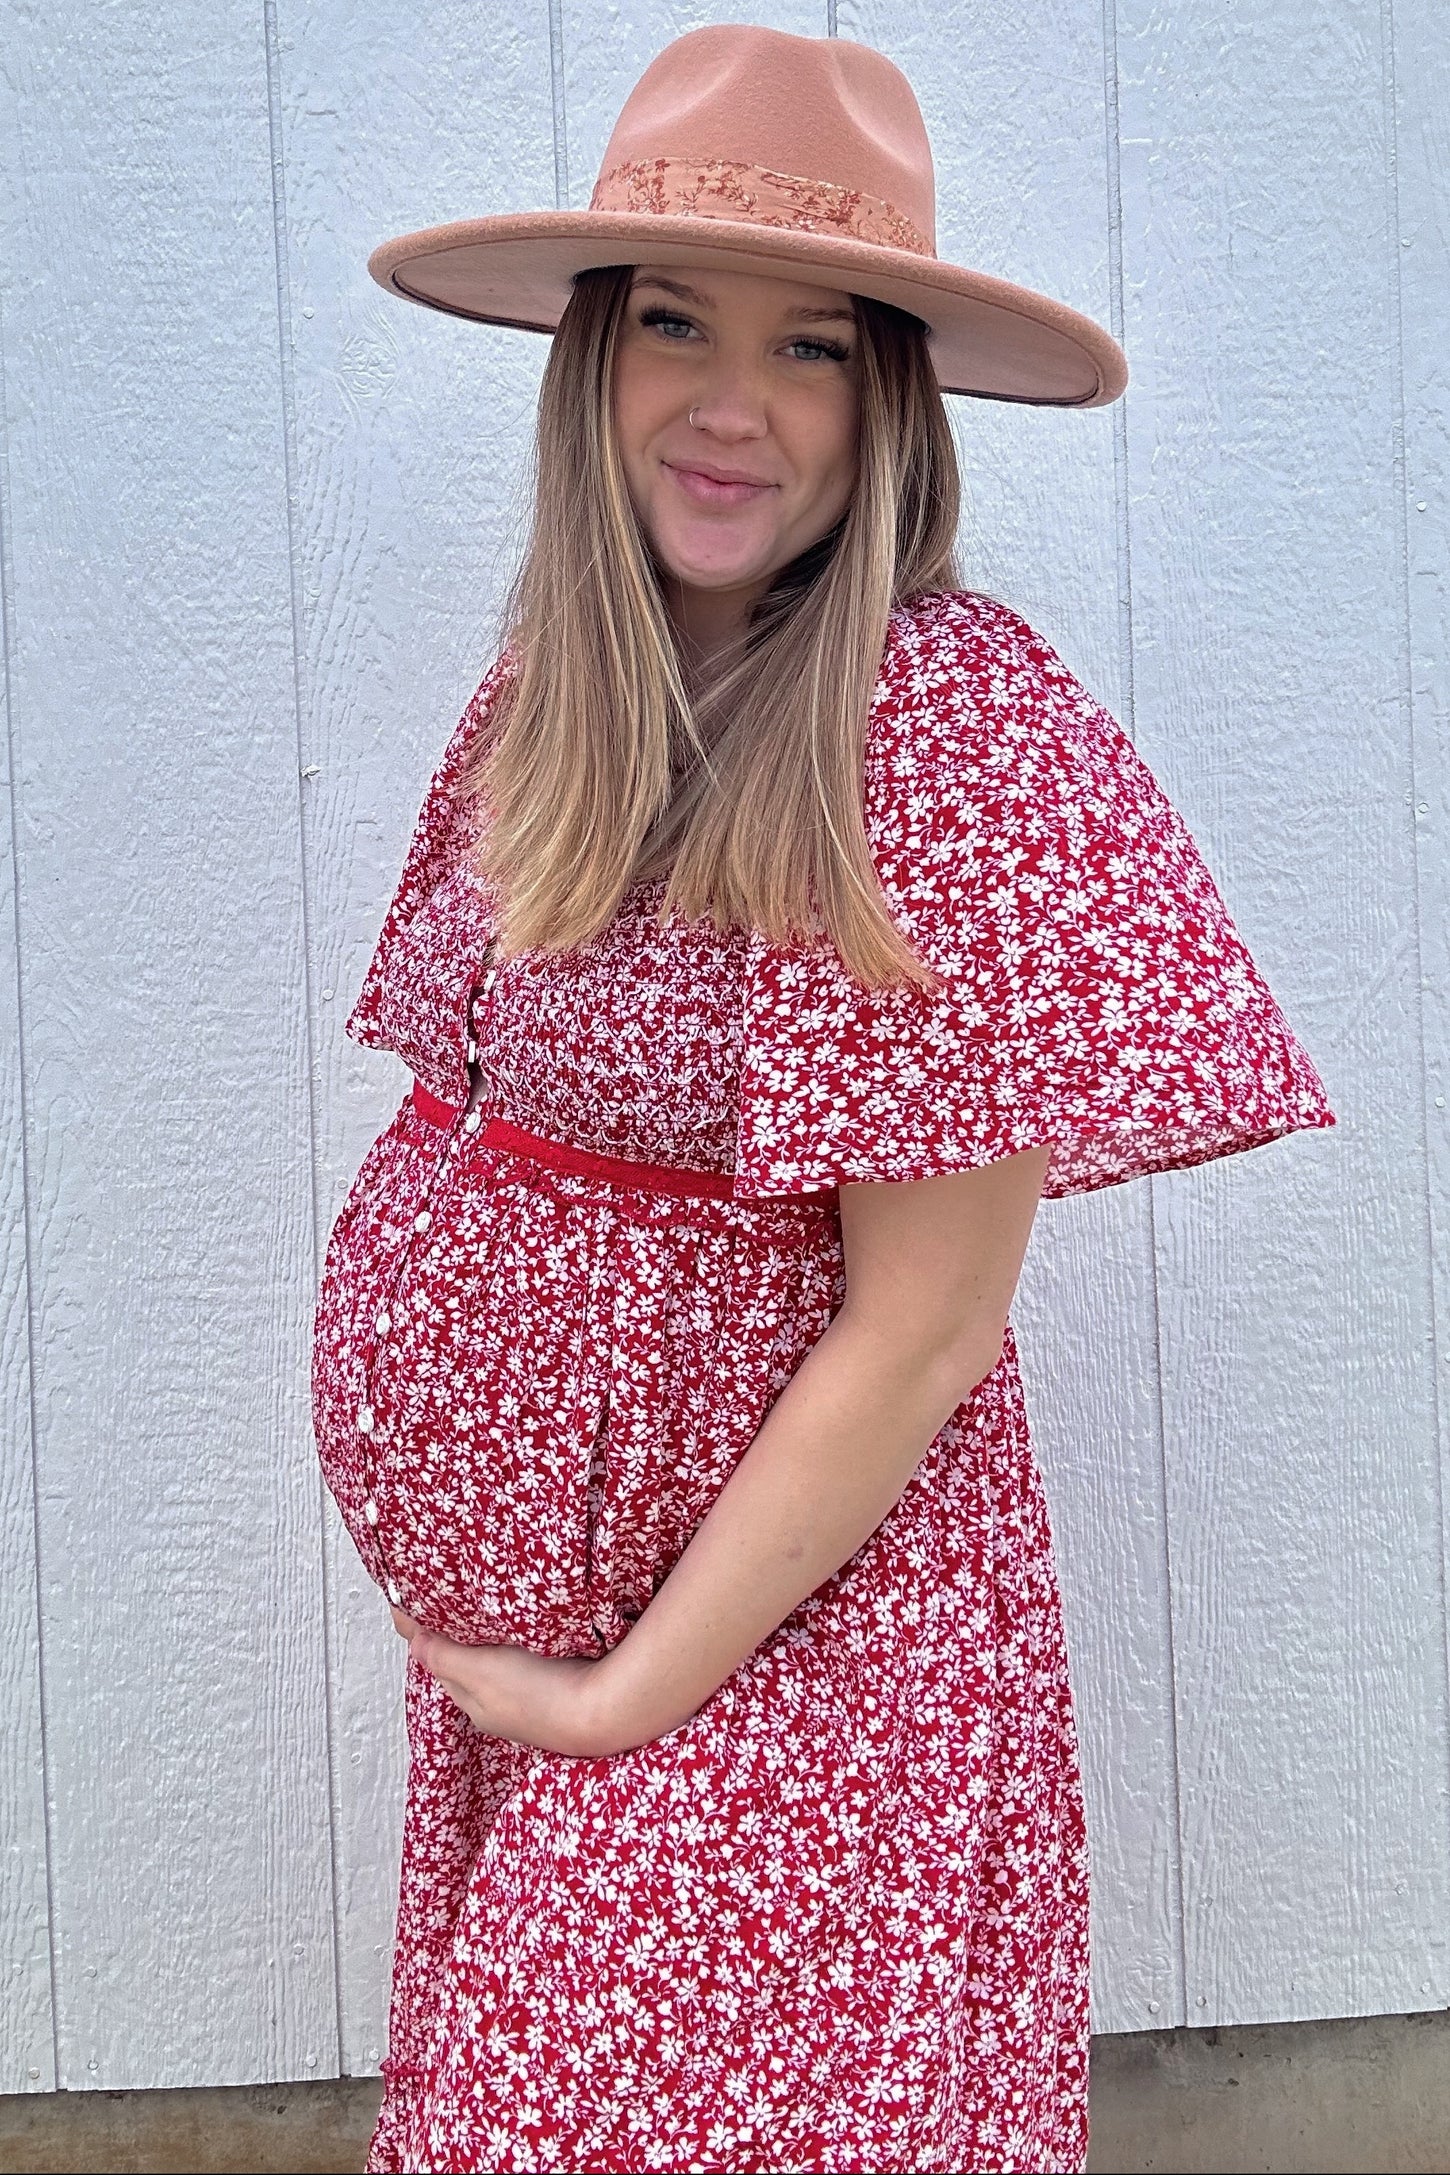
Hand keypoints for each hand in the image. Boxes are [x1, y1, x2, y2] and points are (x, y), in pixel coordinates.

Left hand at [388, 1606, 606, 1755]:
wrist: (606, 1710)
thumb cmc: (539, 1693)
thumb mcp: (480, 1670)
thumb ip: (444, 1656)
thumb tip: (411, 1640)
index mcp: (475, 1703)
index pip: (441, 1663)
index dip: (428, 1634)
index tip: (417, 1603)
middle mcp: (500, 1706)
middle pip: (469, 1665)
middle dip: (458, 1636)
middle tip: (450, 1599)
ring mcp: (532, 1699)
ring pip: (501, 1664)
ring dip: (491, 1641)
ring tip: (487, 1610)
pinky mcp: (561, 1685)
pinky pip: (529, 1663)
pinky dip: (520, 1646)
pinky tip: (531, 1631)